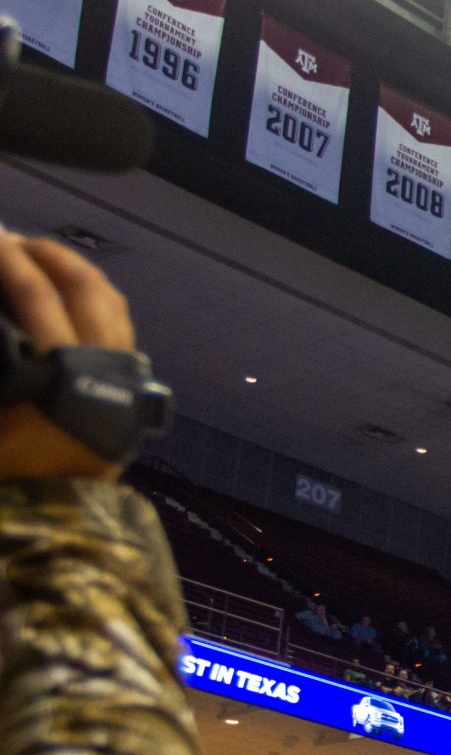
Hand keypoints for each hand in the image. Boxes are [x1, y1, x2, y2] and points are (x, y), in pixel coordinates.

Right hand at [0, 234, 136, 480]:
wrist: (66, 516)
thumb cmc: (17, 468)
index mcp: (67, 373)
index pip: (34, 293)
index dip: (5, 258)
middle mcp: (107, 368)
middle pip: (80, 286)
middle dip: (41, 253)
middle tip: (7, 238)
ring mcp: (127, 375)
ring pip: (110, 301)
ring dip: (73, 270)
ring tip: (39, 255)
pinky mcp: (134, 386)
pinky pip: (121, 324)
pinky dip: (96, 296)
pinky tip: (72, 289)